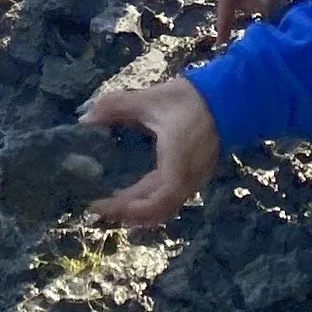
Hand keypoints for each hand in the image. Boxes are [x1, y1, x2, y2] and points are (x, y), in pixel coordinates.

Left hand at [84, 75, 219, 229]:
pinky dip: (150, 203)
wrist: (226, 98)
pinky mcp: (194, 178)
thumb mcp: (150, 99)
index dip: (129, 208)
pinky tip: (133, 194)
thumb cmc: (189, 99)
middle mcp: (187, 179)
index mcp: (177, 163)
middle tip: (98, 208)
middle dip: (127, 213)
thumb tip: (85, 118)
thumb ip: (117, 106)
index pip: (157, 200)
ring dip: (139, 211)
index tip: (102, 205)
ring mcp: (193, 181)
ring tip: (112, 204)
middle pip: (157, 210)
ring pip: (165, 208)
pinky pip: (171, 200)